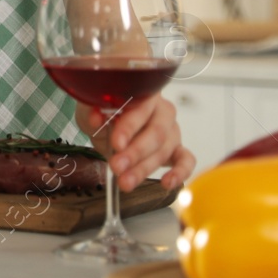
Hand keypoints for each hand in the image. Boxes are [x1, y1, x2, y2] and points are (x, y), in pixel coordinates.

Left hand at [75, 94, 196, 192]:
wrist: (112, 126)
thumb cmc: (104, 114)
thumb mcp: (91, 109)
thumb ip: (92, 110)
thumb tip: (95, 118)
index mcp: (144, 94)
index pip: (141, 108)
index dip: (129, 127)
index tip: (116, 143)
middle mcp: (162, 111)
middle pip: (156, 132)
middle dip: (135, 152)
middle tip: (117, 166)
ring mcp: (172, 130)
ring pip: (164, 150)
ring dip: (144, 168)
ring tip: (125, 181)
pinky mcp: (177, 149)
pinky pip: (186, 160)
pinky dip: (179, 173)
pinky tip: (167, 183)